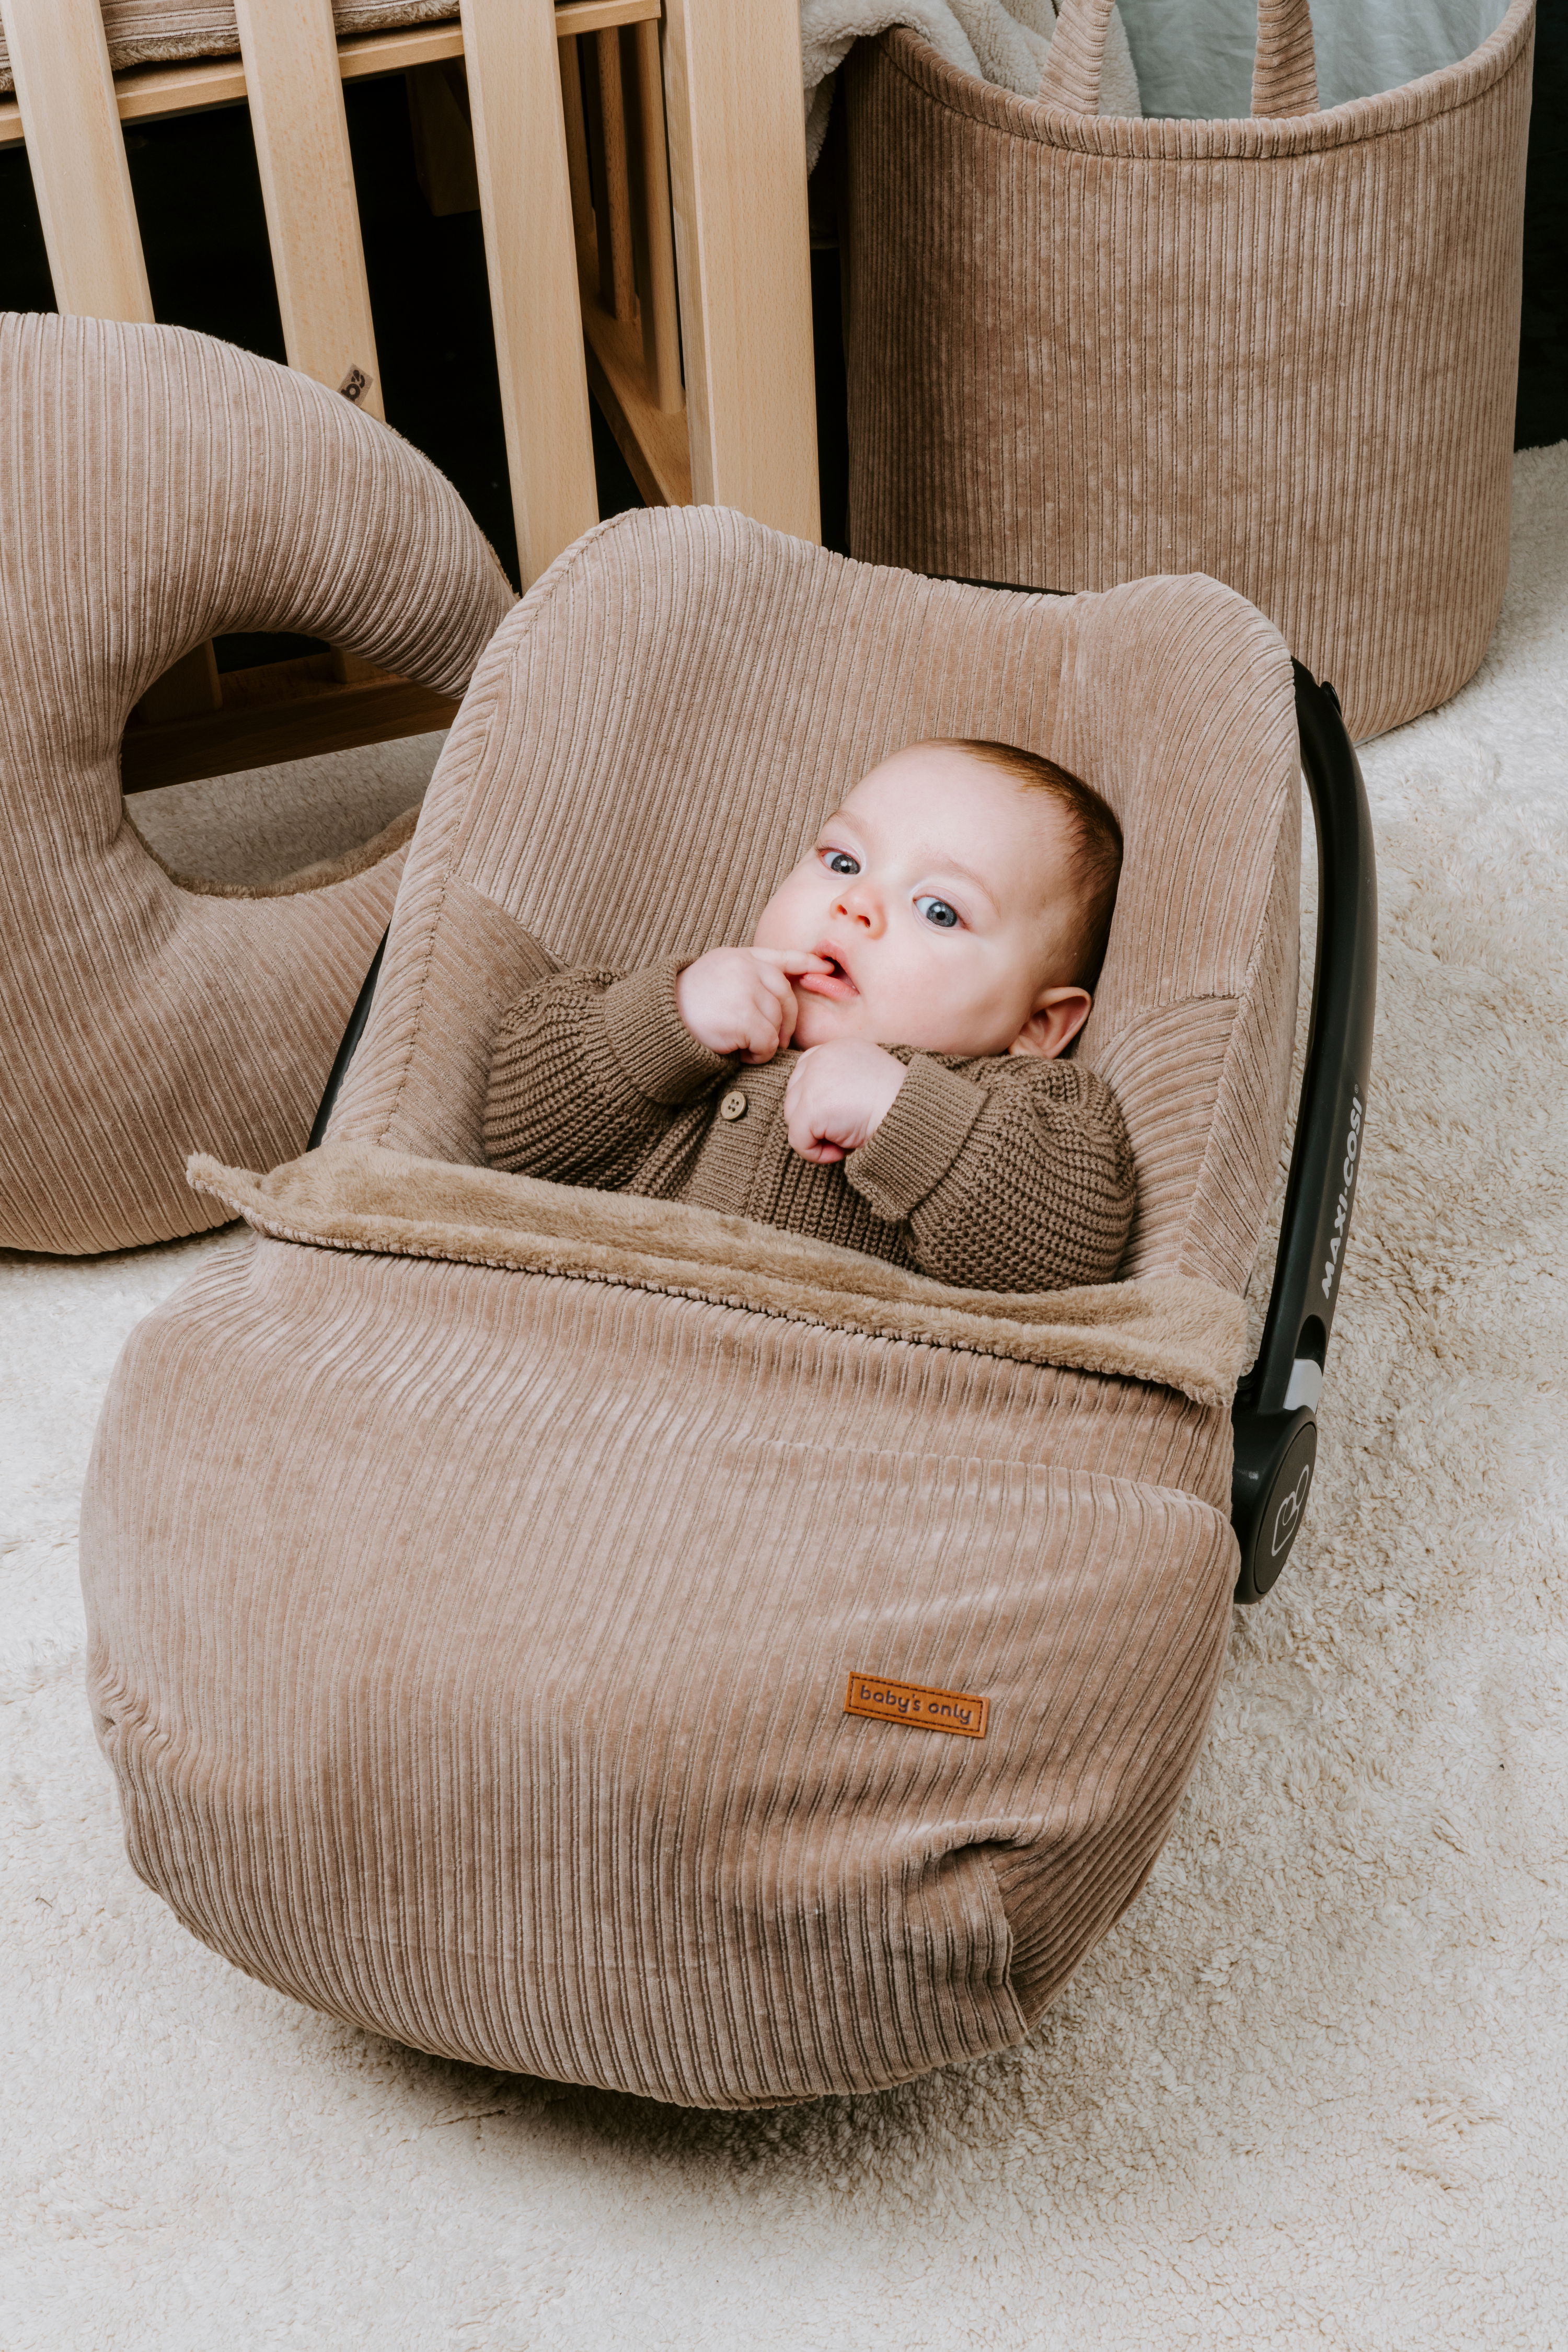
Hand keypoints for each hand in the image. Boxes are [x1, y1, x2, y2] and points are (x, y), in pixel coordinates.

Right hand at [676, 948, 831, 1064]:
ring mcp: (745, 990)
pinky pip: (767, 1042)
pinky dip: (759, 1055)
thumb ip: (746, 976)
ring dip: (767, 1042)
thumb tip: (782, 993)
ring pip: (778, 1022)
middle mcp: (745, 968)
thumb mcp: (716, 976)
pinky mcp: (742, 1016)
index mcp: (739, 957)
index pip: (781, 957)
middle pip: (786, 997)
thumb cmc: (686, 1006)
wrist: (658, 1021)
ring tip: (745, 1047)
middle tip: (775, 1042)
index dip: (806, 963)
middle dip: (787, 1023)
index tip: (826, 968)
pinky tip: (741, 1055)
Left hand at [784, 1040, 905, 1163]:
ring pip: (794, 1118)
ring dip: (817, 1136)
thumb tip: (819, 1106)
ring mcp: (813, 1081)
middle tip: (847, 1130)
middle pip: (795, 1096)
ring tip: (847, 1139)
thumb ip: (842, 1081)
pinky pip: (799, 1141)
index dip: (817, 1099)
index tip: (841, 1115)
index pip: (805, 1072)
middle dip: (815, 1119)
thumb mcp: (868, 1080)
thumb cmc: (899, 1105)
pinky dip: (816, 1154)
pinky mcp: (811, 1109)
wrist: (913, 1115)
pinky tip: (841, 1151)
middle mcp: (822, 1057)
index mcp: (838, 1047)